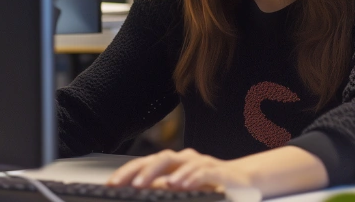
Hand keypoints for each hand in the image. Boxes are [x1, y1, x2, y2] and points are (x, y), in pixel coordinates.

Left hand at [107, 149, 251, 191]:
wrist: (242, 181)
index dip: (128, 172)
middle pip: (161, 158)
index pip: (147, 163)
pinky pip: (204, 171)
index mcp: (173, 164)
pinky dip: (192, 177)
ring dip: (164, 173)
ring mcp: (202, 163)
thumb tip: (136, 196)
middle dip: (142, 171)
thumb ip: (161, 191)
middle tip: (128, 185)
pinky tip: (182, 184)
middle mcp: (185, 159)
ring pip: (181, 162)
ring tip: (150, 184)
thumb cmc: (208, 185)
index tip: (111, 184)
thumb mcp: (181, 190)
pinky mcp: (219, 171)